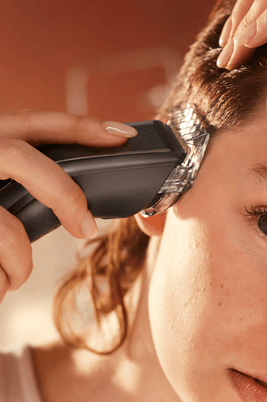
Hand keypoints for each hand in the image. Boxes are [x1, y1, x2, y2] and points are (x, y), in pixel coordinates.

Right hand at [0, 111, 135, 301]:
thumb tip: (70, 204)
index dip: (79, 125)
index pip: (35, 122)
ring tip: (11, 278)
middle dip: (63, 193)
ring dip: (19, 262)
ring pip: (4, 226)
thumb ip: (15, 178)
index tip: (120, 135)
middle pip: (23, 158)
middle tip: (86, 228)